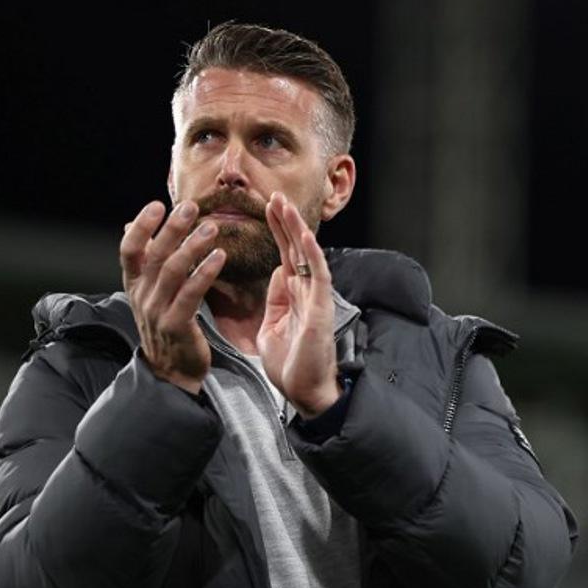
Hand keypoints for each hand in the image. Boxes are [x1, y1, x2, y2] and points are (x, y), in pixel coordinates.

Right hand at [119, 200, 226, 393]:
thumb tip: (127, 225)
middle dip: (172, 228)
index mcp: (134, 285)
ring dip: (193, 246)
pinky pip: (191, 293)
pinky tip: (220, 256)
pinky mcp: (176, 325)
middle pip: (154, 255)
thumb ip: (143, 261)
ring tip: (211, 227)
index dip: (140, 226)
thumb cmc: (165, 326)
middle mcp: (142, 296)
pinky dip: (205, 272)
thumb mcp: (148, 292)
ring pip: (173, 271)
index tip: (157, 205)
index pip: (129, 250)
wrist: (171, 373)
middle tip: (191, 207)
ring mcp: (157, 311)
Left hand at [257, 192, 341, 417]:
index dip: (277, 231)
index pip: (286, 256)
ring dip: (296, 229)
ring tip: (284, 205)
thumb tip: (276, 275)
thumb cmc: (290, 365)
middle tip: (274, 195)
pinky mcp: (321, 309)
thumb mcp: (272, 327)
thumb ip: (274, 301)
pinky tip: (302, 234)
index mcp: (294, 296)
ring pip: (307, 255)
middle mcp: (307, 292)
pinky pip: (318, 275)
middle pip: (296, 249)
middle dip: (285, 222)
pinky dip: (311, 254)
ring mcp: (316, 299)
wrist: (304, 393)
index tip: (267, 208)